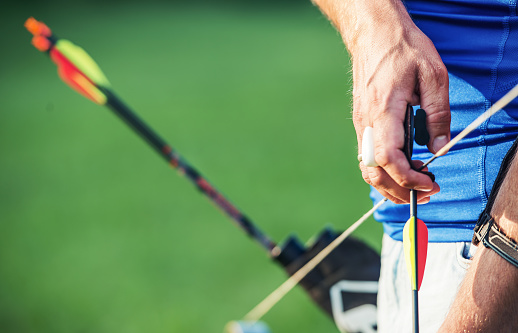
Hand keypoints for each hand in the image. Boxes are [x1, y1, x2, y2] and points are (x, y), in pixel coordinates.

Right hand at [349, 2, 449, 203]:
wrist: (373, 34)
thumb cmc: (402, 49)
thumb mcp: (433, 76)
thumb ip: (438, 114)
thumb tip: (440, 148)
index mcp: (383, 111)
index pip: (388, 157)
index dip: (407, 178)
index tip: (429, 184)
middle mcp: (366, 122)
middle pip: (373, 171)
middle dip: (397, 191)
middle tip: (425, 194)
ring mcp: (360, 123)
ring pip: (367, 167)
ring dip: (388, 185)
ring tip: (413, 188)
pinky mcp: (361, 122)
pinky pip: (366, 155)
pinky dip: (382, 171)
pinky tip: (400, 170)